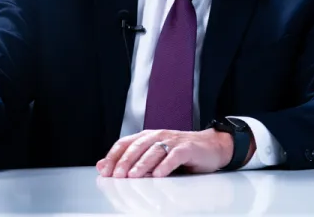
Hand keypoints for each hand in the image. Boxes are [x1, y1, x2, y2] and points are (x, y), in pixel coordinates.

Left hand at [96, 128, 240, 177]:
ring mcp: (173, 141)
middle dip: (125, 162)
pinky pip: (174, 156)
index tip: (104, 170)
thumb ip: (130, 160)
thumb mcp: (153, 156)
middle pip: (137, 147)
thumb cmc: (180, 153)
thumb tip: (102, 165)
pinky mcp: (187, 148)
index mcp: (147, 137)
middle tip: (117, 176)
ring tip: (133, 176)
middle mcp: (158, 136)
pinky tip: (159, 175)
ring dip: (142, 164)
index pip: (125, 143)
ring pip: (154, 151)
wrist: (211, 147)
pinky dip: (165, 165)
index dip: (113, 156)